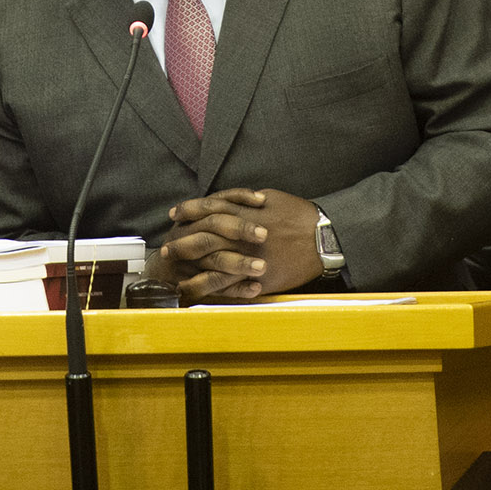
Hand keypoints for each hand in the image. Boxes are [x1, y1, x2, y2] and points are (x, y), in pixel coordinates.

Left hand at [152, 188, 323, 303]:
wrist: (324, 238)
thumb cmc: (299, 215)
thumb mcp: (271, 198)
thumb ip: (245, 201)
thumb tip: (228, 201)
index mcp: (246, 213)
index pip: (210, 208)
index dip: (189, 210)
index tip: (175, 213)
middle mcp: (244, 235)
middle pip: (205, 237)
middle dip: (183, 242)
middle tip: (167, 247)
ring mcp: (250, 258)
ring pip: (213, 263)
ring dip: (191, 269)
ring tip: (175, 274)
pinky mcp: (259, 277)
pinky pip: (230, 284)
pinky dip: (211, 288)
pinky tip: (198, 292)